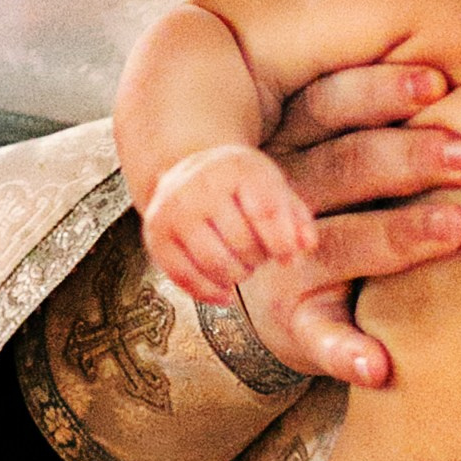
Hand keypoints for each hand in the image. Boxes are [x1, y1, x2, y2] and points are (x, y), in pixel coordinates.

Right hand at [141, 143, 316, 301]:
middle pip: (242, 242)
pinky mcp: (156, 235)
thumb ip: (296, 219)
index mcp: (236, 167)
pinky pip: (185, 277)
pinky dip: (210, 293)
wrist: (190, 173)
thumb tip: (304, 247)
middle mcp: (199, 184)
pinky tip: (225, 293)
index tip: (287, 258)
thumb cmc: (241, 187)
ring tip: (242, 266)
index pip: (265, 211)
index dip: (281, 242)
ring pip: (215, 263)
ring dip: (237, 276)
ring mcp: (173, 210)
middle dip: (258, 258)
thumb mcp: (273, 190)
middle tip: (258, 254)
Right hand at [237, 63, 460, 391]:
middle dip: (411, 157)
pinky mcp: (293, 324)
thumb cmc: (337, 201)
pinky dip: (348, 351)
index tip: (440, 83)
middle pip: (344, 167)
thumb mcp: (338, 150)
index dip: (380, 91)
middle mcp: (282, 197)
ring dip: (395, 237)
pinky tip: (381, 365)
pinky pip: (320, 337)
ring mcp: (282, 263)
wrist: (275, 292)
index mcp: (292, 141)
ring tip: (455, 230)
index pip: (328, 105)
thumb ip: (381, 115)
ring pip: (338, 244)